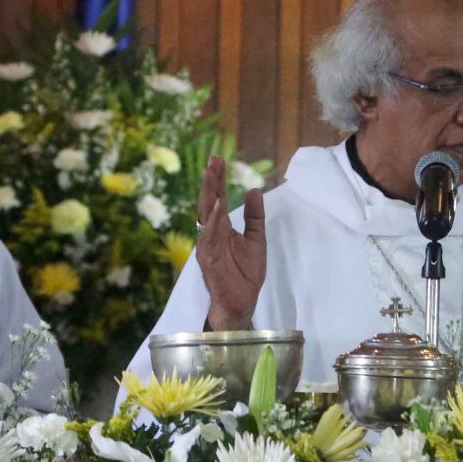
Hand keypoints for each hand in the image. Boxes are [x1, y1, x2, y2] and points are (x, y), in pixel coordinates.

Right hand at [195, 154, 265, 331]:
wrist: (243, 302)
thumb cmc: (246, 273)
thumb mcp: (256, 239)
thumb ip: (254, 216)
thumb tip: (254, 190)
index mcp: (221, 228)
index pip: (218, 198)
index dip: (218, 180)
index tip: (218, 159)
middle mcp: (211, 233)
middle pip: (209, 202)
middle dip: (211, 181)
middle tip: (213, 160)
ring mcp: (207, 245)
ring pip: (206, 216)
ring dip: (209, 195)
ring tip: (213, 175)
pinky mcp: (208, 260)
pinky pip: (209, 238)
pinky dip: (212, 222)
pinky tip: (216, 208)